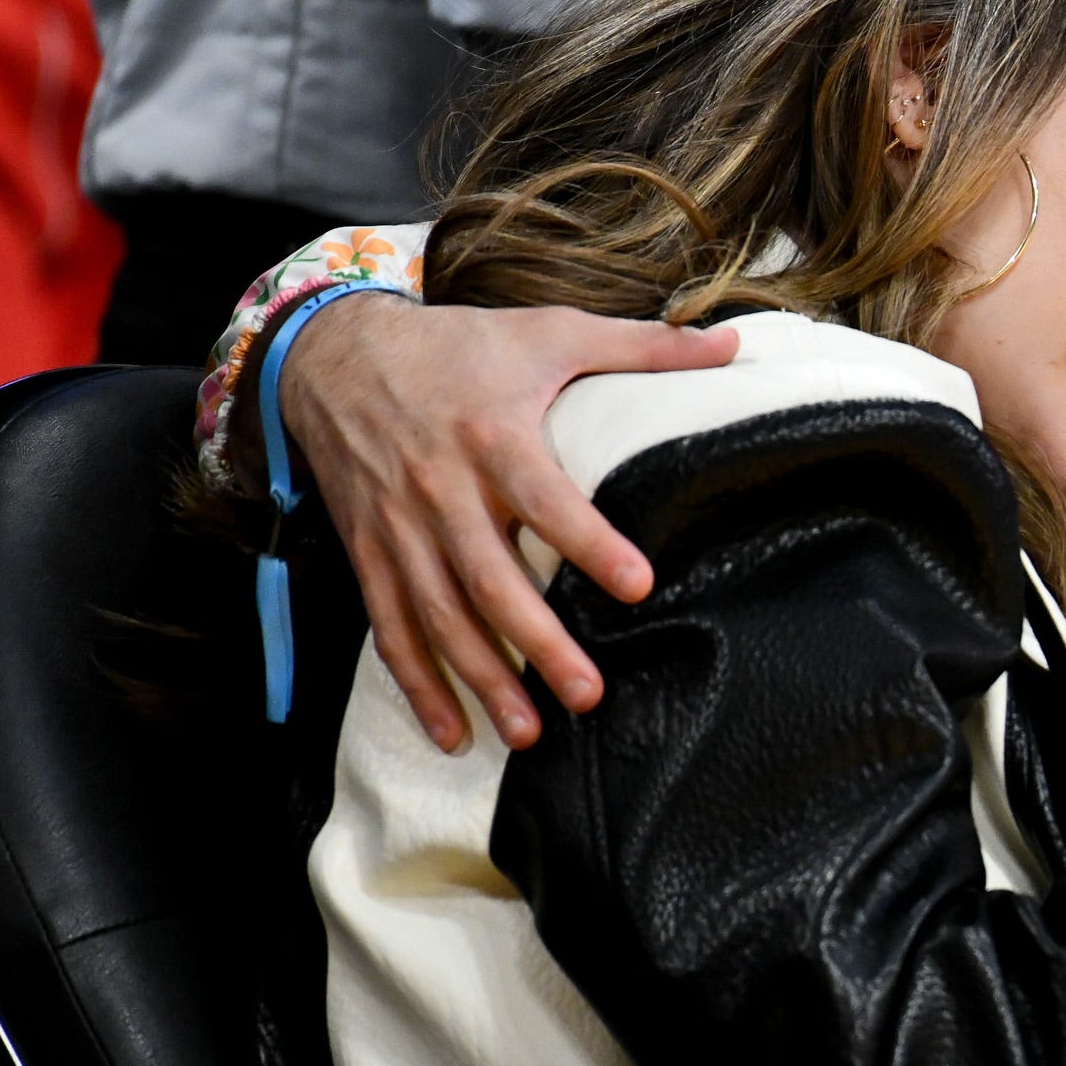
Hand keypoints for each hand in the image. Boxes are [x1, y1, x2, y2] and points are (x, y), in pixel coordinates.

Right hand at [274, 295, 736, 751]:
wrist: (334, 352)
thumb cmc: (458, 345)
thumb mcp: (548, 331)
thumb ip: (641, 344)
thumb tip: (730, 343)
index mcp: (493, 437)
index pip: (547, 500)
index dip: (590, 543)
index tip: (639, 585)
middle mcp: (441, 490)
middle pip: (492, 579)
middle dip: (540, 642)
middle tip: (590, 694)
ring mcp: (400, 527)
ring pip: (441, 616)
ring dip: (483, 679)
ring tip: (530, 733)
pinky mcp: (369, 551)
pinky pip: (390, 627)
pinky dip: (418, 685)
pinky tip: (455, 734)